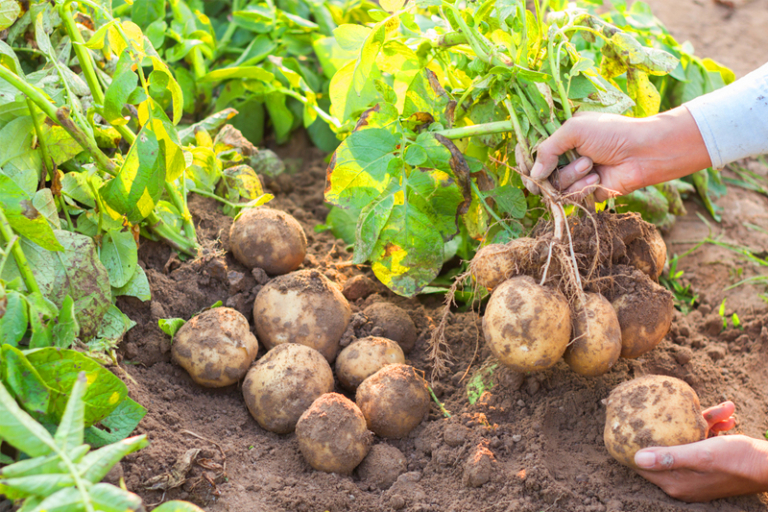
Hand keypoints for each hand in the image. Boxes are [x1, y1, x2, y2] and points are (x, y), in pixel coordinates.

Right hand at [527, 107, 711, 200]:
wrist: (642, 152)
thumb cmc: (611, 132)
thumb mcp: (574, 130)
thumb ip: (547, 150)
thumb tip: (533, 175)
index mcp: (561, 139)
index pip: (532, 152)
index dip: (525, 160)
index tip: (524, 166)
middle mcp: (565, 158)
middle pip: (539, 174)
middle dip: (547, 173)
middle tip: (548, 175)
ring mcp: (575, 176)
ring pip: (555, 186)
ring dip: (571, 176)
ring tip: (590, 165)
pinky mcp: (586, 192)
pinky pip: (571, 197)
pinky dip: (582, 187)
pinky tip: (597, 178)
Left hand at [633, 401, 767, 501]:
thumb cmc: (738, 461)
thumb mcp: (701, 454)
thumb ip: (669, 457)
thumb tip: (636, 458)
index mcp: (676, 483)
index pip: (643, 465)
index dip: (634, 445)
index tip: (629, 424)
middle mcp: (684, 481)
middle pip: (666, 449)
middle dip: (672, 427)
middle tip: (671, 407)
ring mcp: (697, 473)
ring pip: (688, 441)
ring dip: (702, 423)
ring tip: (721, 411)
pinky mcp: (711, 465)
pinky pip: (703, 442)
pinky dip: (713, 428)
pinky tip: (727, 415)